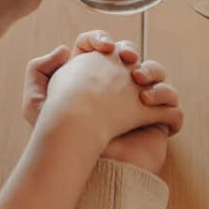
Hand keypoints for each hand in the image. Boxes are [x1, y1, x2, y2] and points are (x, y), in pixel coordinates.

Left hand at [23, 31, 181, 173]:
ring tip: (141, 86)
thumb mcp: (35, 104)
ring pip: (157, 75)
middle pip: (131, 54)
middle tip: (126, 61)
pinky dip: (168, 102)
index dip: (102, 39)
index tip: (102, 47)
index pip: (100, 46)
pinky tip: (149, 106)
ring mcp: (137, 105)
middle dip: (131, 51)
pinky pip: (174, 109)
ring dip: (154, 72)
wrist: (82, 169)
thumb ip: (38, 69)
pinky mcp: (156, 125)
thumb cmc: (56, 139)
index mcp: (90, 78)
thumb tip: (65, 49)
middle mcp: (115, 89)